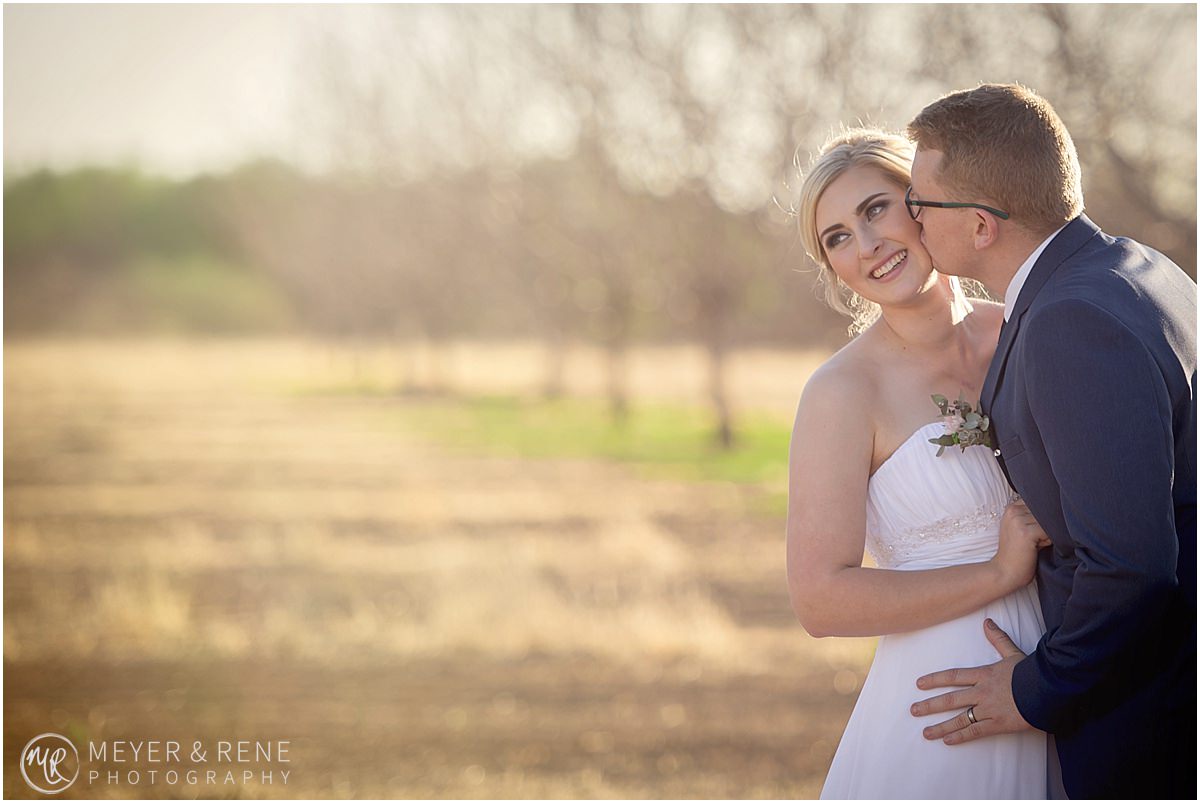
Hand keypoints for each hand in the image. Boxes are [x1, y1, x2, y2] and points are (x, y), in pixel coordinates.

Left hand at [909, 618, 1038, 743]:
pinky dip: (961, 736)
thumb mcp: (1013, 653)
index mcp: (983, 674)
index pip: (953, 676)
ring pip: (960, 719)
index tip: (919, 684)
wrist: (1050, 689)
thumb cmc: (1032, 672)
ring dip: (940, 726)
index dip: (934, 679)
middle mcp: (982, 692)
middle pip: (950, 699)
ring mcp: (989, 709)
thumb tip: (987, 622)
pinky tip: (948, 741)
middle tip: (913, 710)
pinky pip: (976, 731)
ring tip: (925, 732)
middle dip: (930, 705)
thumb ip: (998, 639)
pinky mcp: (998, 723)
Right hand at [989, 499, 1050, 591]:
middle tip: (1035, 540)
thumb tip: (1058, 510)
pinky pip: (1048, 531)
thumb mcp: (1020, 529)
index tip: (1033, 531)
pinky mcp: (1025, 532)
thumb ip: (1033, 517)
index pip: (1040, 503)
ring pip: (1048, 521)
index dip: (1043, 517)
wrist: (1004, 572)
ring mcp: (1018, 521)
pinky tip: (1036, 548)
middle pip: (1045, 512)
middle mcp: (1013, 511)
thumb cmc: (1017, 553)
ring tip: (1035, 544)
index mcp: (1011, 508)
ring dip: (1048, 534)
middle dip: (1046, 526)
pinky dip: (1047, 541)